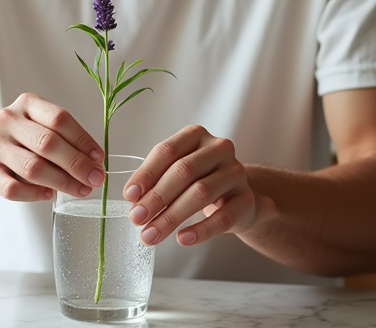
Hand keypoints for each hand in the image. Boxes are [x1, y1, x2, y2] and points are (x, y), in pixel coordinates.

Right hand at [0, 92, 105, 202]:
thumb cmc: (21, 141)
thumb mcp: (40, 127)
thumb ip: (65, 140)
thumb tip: (94, 164)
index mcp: (26, 103)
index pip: (59, 118)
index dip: (83, 140)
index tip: (99, 158)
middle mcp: (7, 120)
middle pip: (48, 143)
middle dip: (77, 164)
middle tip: (95, 178)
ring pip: (33, 168)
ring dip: (62, 182)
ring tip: (80, 189)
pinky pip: (14, 189)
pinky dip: (36, 195)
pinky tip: (49, 194)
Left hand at [124, 125, 259, 246]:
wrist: (239, 199)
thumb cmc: (200, 181)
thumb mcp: (177, 174)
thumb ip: (156, 181)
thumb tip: (133, 200)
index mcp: (196, 136)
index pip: (167, 151)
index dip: (146, 174)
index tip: (129, 196)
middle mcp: (218, 149)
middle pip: (183, 171)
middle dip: (156, 197)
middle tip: (136, 219)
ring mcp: (236, 173)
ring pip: (200, 193)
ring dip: (171, 217)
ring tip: (151, 234)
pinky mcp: (247, 199)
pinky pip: (223, 217)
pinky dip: (201, 230)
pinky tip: (183, 238)